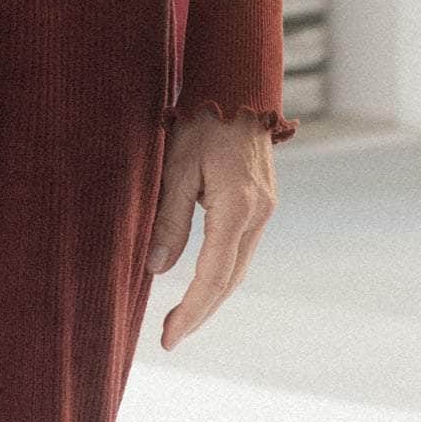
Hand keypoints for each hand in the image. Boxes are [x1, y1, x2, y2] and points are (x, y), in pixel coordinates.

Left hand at [144, 110, 277, 349]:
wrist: (236, 84)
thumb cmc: (201, 119)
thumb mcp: (176, 164)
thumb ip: (170, 218)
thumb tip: (155, 268)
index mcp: (237, 206)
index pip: (213, 275)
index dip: (191, 310)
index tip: (169, 337)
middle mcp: (258, 213)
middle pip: (230, 279)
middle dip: (201, 310)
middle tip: (171, 335)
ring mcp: (265, 207)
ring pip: (239, 266)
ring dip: (212, 293)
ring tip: (182, 316)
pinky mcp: (263, 200)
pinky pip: (242, 247)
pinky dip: (222, 269)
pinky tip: (202, 278)